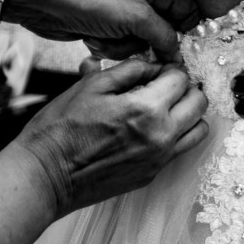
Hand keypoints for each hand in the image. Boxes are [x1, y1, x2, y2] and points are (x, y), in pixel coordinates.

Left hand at [3, 0, 200, 61]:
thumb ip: (164, 35)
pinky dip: (107, 48)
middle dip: (148, 43)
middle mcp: (143, 1)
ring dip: (123, 47)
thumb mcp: (136, 16)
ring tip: (106, 34)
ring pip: (141, 45)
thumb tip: (177, 54)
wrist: (44, 1)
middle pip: (164, 33)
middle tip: (134, 40)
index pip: (187, 10)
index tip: (184, 51)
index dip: (188, 31)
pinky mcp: (106, 31)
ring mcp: (123, 17)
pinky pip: (120, 49)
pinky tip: (93, 38)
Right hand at [9, 58, 207, 217]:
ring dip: (189, 113)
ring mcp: (159, 159)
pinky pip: (181, 149)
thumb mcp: (90, 86)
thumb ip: (128, 70)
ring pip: (199, 129)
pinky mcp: (152, 174)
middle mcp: (161, 136)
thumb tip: (152, 66)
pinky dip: (178, 134)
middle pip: (199, 102)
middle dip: (186, 88)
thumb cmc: (60, 130)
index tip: (158, 70)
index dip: (170, 69)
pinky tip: (154, 128)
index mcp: (146, 109)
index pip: (181, 79)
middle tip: (166, 85)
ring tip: (166, 107)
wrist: (44, 177)